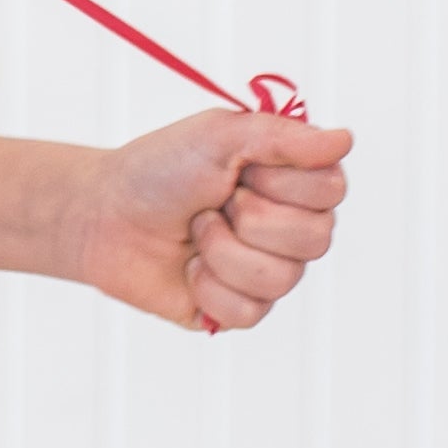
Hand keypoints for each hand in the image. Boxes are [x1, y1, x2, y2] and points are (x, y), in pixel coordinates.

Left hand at [69, 109, 354, 333]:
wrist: (103, 216)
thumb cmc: (159, 170)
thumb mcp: (216, 136)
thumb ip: (282, 136)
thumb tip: (345, 140)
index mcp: (295, 181)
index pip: (332, 190)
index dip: (281, 182)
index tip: (241, 170)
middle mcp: (291, 227)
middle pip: (316, 240)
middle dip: (250, 217)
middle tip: (215, 201)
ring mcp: (269, 270)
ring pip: (282, 279)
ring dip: (223, 250)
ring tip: (197, 230)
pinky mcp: (240, 308)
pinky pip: (250, 311)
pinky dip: (208, 287)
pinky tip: (190, 269)